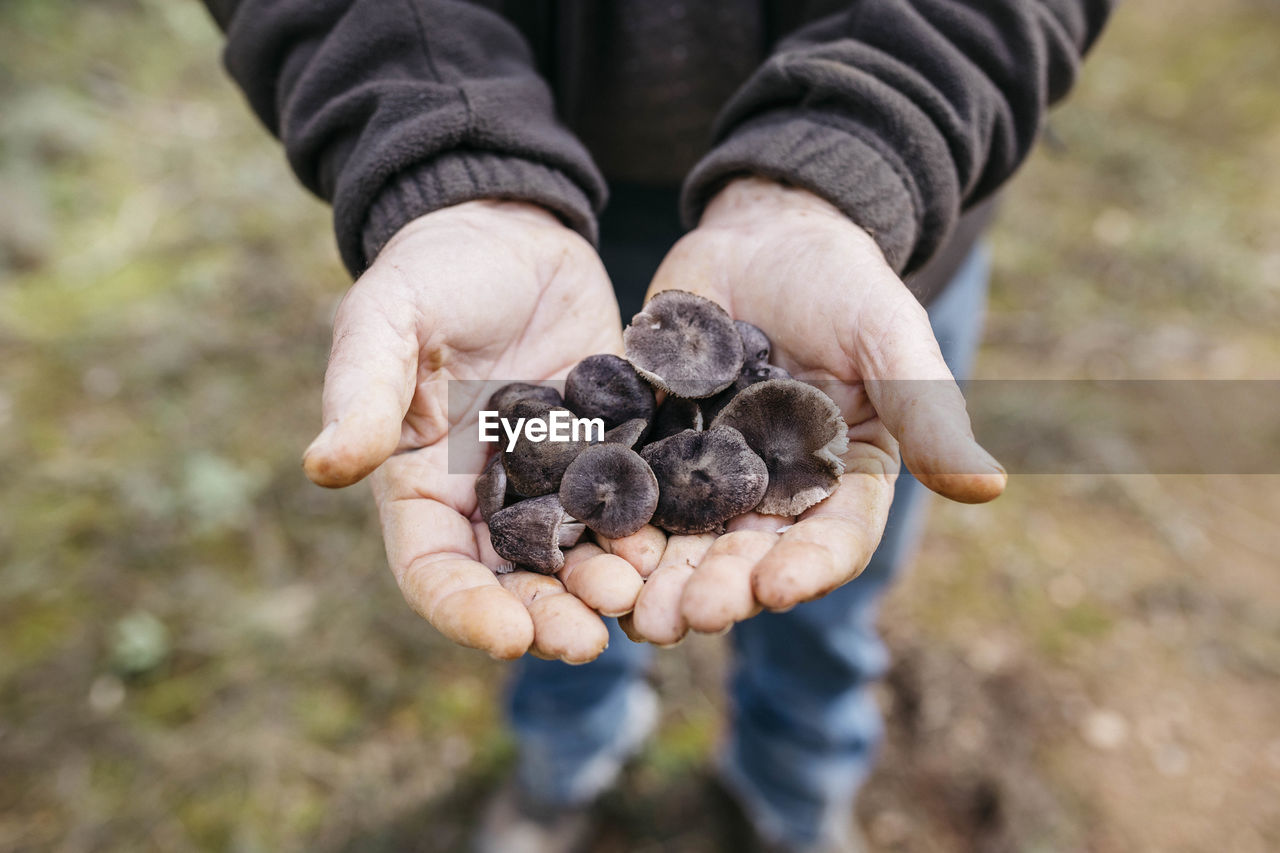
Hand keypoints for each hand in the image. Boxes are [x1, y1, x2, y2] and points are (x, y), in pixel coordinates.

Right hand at [302, 201, 645, 662]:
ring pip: (578, 553)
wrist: (511, 230)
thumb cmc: (433, 271)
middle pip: (514, 580)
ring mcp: (554, 478)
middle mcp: (488, 498)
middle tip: (590, 641)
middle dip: (548, 615)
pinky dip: (648, 532)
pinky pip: (630, 503)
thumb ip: (364, 391)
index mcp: (422, 484)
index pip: (435, 570)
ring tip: (635, 599)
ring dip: (603, 585)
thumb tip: (323, 466)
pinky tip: (673, 547)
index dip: (466, 610)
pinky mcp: (611, 449)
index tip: (508, 638)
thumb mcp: (388, 320)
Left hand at [622, 177, 1006, 643]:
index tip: (777, 588)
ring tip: (627, 608)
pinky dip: (610, 522)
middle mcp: (777, 493)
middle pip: (749, 557)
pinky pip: (630, 492)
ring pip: (685, 541)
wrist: (763, 231)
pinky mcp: (654, 448)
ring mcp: (710, 475)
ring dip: (658, 578)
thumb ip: (929, 414)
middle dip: (717, 590)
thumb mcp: (892, 339)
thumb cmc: (843, 281)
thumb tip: (991, 489)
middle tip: (679, 619)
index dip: (808, 568)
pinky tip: (580, 544)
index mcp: (844, 479)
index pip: (833, 539)